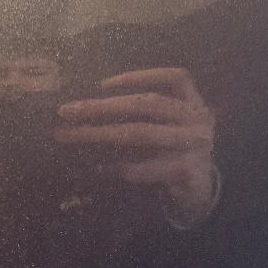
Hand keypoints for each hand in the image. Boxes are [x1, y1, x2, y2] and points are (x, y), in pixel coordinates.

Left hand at [54, 68, 217, 226]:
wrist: (201, 191)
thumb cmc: (177, 152)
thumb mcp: (169, 127)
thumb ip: (145, 113)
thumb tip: (91, 105)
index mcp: (194, 103)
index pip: (174, 77)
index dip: (141, 76)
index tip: (103, 84)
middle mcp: (199, 119)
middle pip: (148, 104)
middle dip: (103, 106)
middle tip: (66, 111)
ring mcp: (195, 144)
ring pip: (142, 133)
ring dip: (101, 133)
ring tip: (71, 135)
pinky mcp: (187, 170)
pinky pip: (146, 167)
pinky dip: (121, 168)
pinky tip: (102, 169)